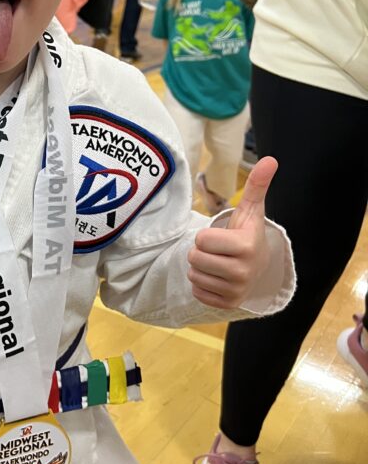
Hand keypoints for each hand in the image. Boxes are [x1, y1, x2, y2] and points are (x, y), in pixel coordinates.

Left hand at [187, 156, 277, 308]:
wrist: (259, 267)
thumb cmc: (247, 234)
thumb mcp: (251, 210)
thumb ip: (257, 185)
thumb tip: (270, 159)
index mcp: (246, 246)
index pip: (202, 240)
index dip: (206, 236)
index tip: (221, 237)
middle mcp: (243, 271)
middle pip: (194, 258)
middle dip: (200, 251)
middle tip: (217, 251)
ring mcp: (236, 291)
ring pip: (194, 274)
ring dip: (200, 267)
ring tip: (217, 263)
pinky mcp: (227, 304)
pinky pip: (197, 291)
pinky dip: (202, 284)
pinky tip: (217, 277)